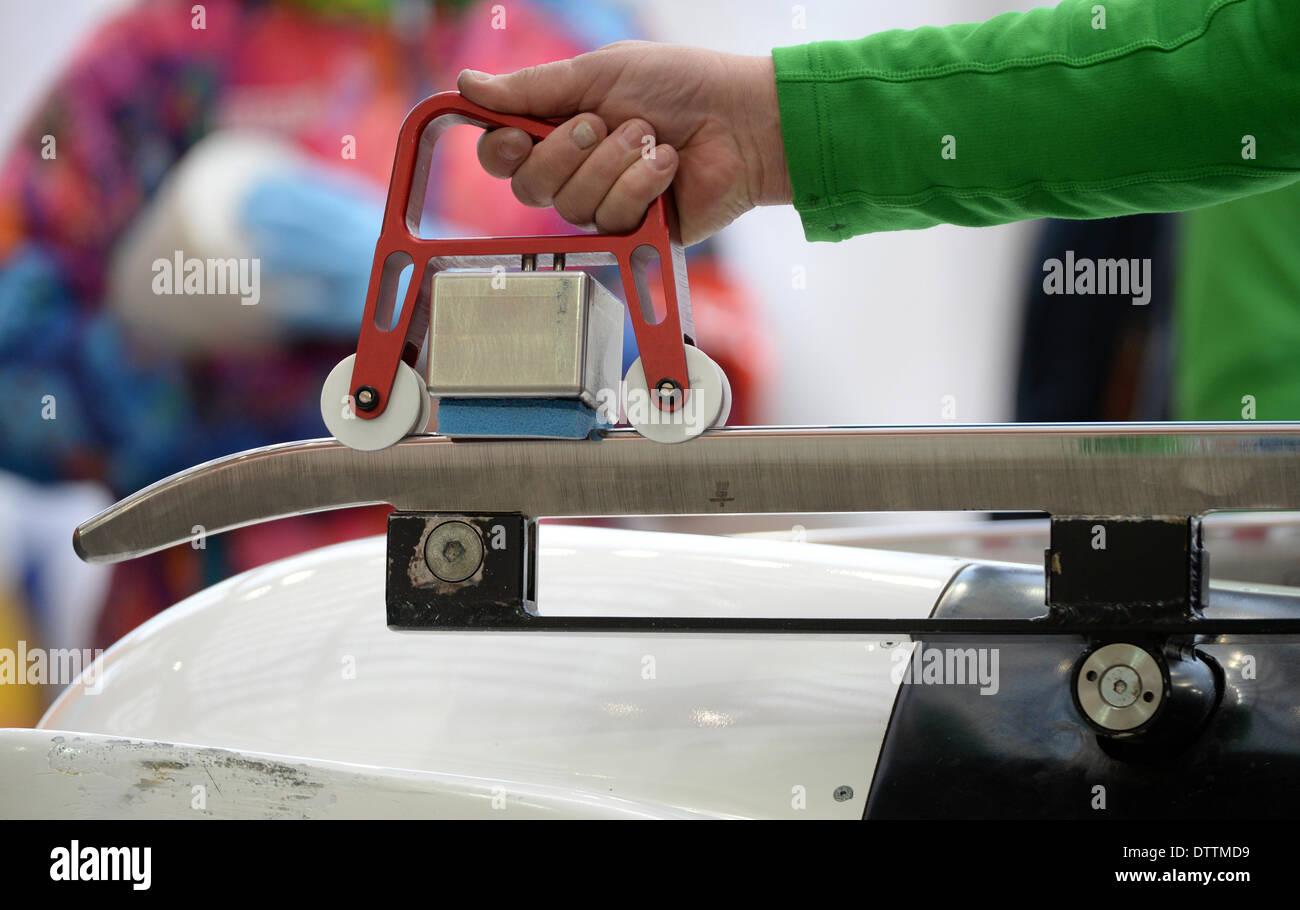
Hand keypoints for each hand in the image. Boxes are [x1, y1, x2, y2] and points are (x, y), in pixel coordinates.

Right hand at [457, 41, 790, 246]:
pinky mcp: (636, 232)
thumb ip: (533, 88)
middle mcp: (575, 172)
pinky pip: (613, 219)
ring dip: (615, 164)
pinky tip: (668, 165)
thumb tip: (467, 85)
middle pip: (529, 186)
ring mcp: (604, 205)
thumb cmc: (679, 85)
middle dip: (566, 152)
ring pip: (573, 205)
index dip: (501, 149)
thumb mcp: (599, 73)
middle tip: (603, 123)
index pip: (502, 155)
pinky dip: (642, 185)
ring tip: (652, 138)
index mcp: (558, 129)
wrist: (741, 120)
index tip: (518, 133)